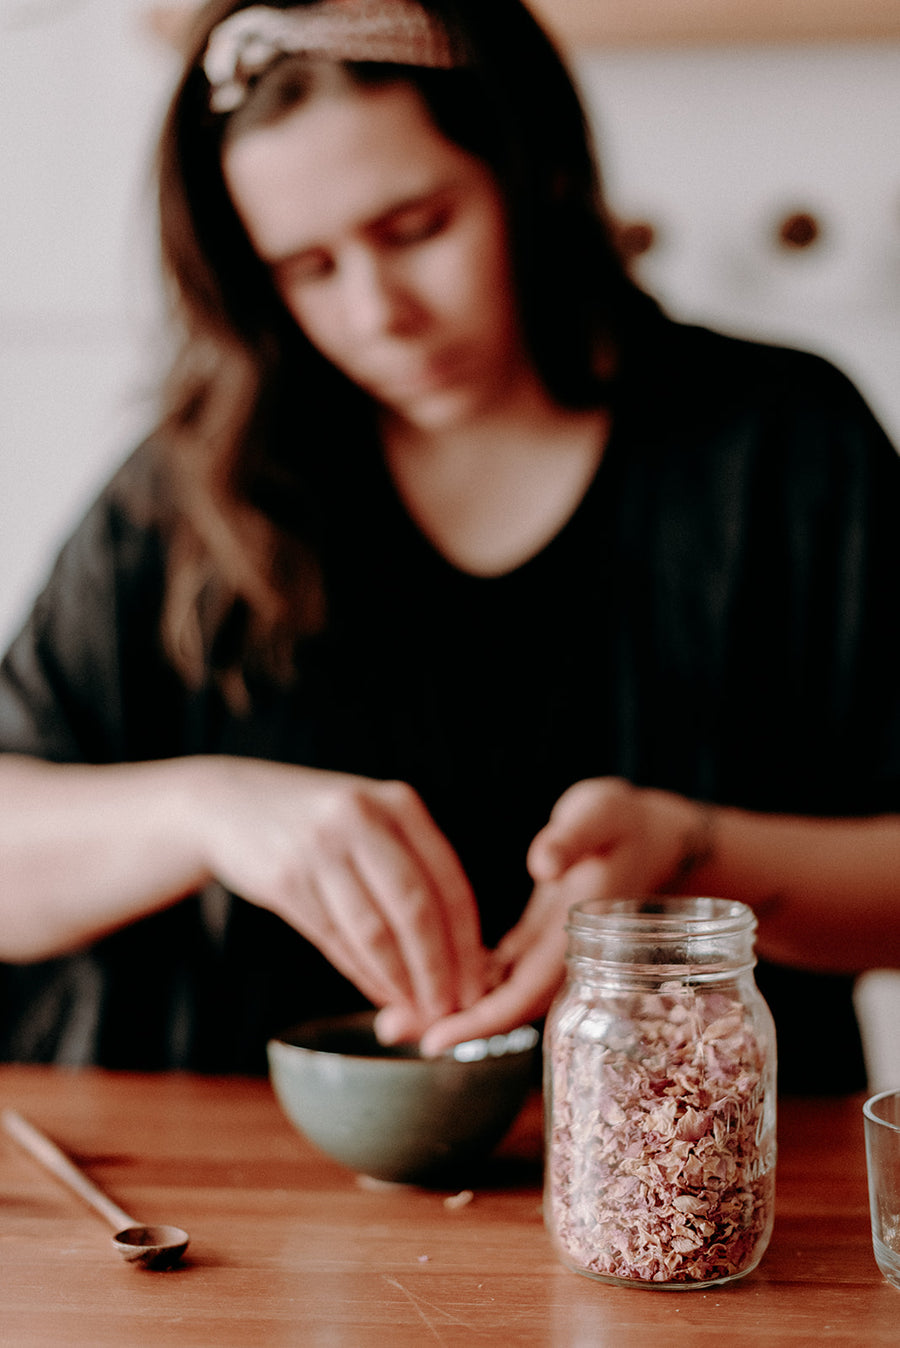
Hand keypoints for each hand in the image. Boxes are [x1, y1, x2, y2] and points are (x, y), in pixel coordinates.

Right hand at [191, 757, 488, 1032]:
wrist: (226, 802)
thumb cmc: (316, 822)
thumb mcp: (370, 820)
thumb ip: (411, 869)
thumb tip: (456, 955)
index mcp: (399, 803)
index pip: (450, 884)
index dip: (467, 943)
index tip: (478, 986)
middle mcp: (362, 819)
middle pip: (416, 910)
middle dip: (437, 970)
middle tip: (450, 1011)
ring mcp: (320, 847)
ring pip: (374, 932)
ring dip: (398, 981)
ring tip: (415, 1012)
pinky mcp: (285, 877)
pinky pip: (334, 938)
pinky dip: (361, 973)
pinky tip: (378, 993)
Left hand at [413, 777, 705, 1054]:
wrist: (655, 837)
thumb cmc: (624, 821)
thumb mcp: (602, 815)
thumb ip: (573, 837)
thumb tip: (543, 862)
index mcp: (576, 932)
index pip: (527, 991)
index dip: (485, 1019)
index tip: (440, 1038)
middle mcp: (561, 953)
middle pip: (505, 1004)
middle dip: (452, 1021)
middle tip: (395, 1030)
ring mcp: (548, 951)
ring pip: (497, 992)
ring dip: (451, 1006)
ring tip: (394, 1016)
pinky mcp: (537, 940)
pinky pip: (497, 972)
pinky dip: (464, 980)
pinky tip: (424, 981)